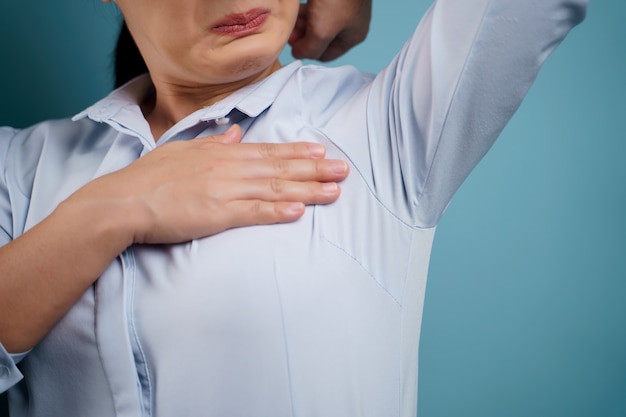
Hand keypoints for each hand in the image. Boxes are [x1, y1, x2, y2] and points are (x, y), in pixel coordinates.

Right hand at [68, 124, 348, 244]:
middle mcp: (229, 169)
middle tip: (344, 170)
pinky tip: (298, 211)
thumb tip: (237, 134)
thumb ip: (213, 143)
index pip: (268, 152)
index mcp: (222, 154)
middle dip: (314, 170)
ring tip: (334, 191)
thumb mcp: (182, 151)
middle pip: (279, 169)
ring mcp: (225, 191)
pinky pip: (253, 213)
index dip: (297, 152)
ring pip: (274, 189)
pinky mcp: (217, 215)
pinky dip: (276, 211)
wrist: (124, 201)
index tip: (322, 151)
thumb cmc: (150, 178)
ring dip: (307, 190)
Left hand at [289, 0, 371, 60]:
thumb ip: (310, 49)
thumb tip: (299, 54)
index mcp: (353, 36)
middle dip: (302, 35)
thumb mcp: (322, 31)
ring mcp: (341, 7)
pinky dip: (303, 10)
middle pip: (319, 38)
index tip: (293, 43)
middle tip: (289, 30)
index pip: (326, 55)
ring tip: (290, 18)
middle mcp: (349, 23)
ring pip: (315, 22)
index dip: (307, 51)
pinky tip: (294, 8)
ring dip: (301, 23)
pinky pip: (314, 8)